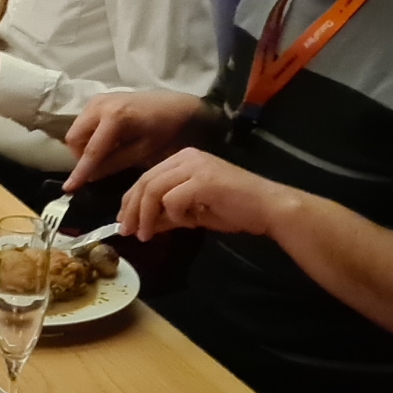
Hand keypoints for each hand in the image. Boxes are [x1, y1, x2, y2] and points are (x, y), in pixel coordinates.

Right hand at [65, 91, 206, 189]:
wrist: (178, 106)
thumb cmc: (166, 130)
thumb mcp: (143, 152)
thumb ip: (114, 163)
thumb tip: (90, 177)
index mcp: (115, 117)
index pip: (91, 150)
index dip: (80, 172)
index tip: (68, 189)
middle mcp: (100, 104)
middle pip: (74, 137)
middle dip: (81, 156)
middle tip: (100, 167)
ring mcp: (97, 99)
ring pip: (76, 130)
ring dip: (84, 145)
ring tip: (107, 153)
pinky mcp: (98, 99)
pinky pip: (83, 122)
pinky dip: (89, 135)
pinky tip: (109, 141)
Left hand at [117, 147, 296, 241]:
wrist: (268, 208)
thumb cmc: (236, 209)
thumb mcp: (194, 212)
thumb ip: (169, 214)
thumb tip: (145, 225)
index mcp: (184, 159)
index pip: (146, 177)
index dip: (130, 201)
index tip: (123, 222)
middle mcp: (187, 157)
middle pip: (145, 181)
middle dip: (132, 209)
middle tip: (127, 232)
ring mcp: (196, 166)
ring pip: (154, 189)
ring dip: (146, 216)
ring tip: (145, 235)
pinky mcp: (204, 180)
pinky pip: (173, 199)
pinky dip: (174, 215)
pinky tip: (187, 223)